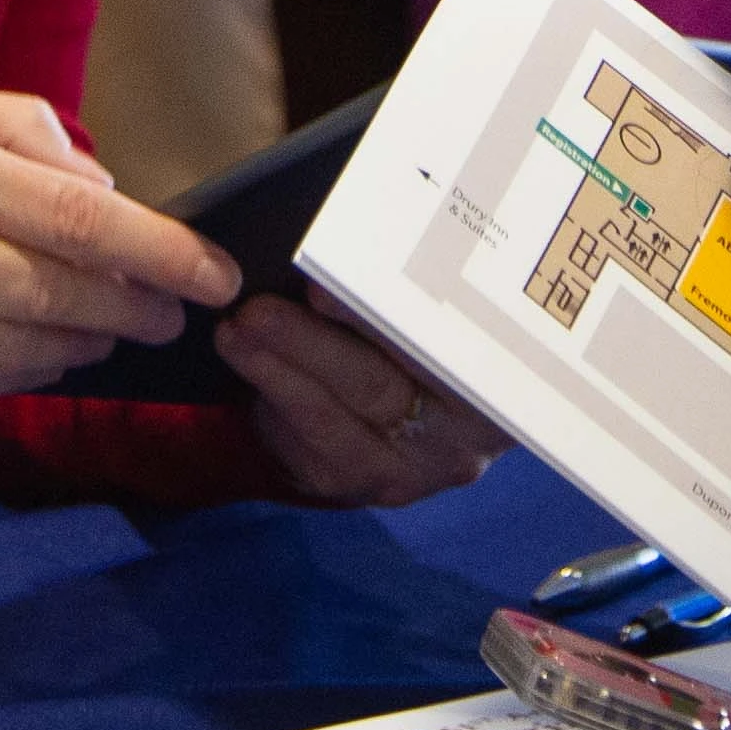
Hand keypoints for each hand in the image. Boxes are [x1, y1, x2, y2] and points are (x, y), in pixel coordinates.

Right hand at [0, 84, 233, 419]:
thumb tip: (99, 184)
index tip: (212, 270)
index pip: (78, 218)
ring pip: (32, 347)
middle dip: (141, 305)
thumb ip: (11, 129)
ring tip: (112, 326)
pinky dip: (28, 370)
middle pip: (67, 292)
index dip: (160, 250)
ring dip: (91, 341)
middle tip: (176, 309)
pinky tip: (44, 350)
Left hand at [221, 294, 497, 504]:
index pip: (437, 349)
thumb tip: (350, 242)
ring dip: (274, 375)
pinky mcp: (355, 487)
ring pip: (332, 426)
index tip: (320, 290)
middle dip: (307, 347)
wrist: (430, 407)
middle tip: (255, 311)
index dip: (375, 322)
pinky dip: (271, 404)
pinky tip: (246, 364)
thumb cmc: (436, 326)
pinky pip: (306, 450)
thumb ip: (408, 284)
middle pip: (377, 390)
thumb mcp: (441, 305)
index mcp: (495, 383)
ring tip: (235, 333)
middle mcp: (458, 441)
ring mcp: (405, 472)